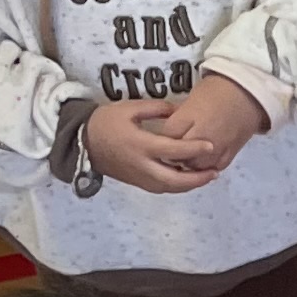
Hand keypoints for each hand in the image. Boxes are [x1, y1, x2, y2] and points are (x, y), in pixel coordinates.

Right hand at [83, 98, 225, 193]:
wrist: (82, 142)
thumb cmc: (105, 122)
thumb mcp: (129, 108)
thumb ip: (156, 109)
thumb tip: (178, 111)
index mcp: (140, 145)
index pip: (172, 150)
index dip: (193, 149)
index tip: (210, 145)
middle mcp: (141, 165)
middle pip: (174, 179)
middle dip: (197, 178)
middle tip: (215, 172)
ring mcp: (138, 177)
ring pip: (168, 188)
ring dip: (189, 185)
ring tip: (207, 177)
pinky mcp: (136, 182)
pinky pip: (160, 188)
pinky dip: (177, 186)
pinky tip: (188, 178)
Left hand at [158, 68, 269, 169]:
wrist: (250, 93)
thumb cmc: (219, 89)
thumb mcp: (193, 97)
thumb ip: (180, 116)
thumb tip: (169, 130)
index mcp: (190, 116)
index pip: (167, 135)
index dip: (163, 136)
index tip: (164, 135)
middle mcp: (202, 134)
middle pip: (179, 154)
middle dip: (174, 152)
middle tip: (174, 148)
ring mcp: (218, 146)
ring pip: (196, 166)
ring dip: (190, 162)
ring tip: (189, 155)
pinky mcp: (231, 153)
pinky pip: (214, 167)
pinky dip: (207, 166)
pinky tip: (205, 159)